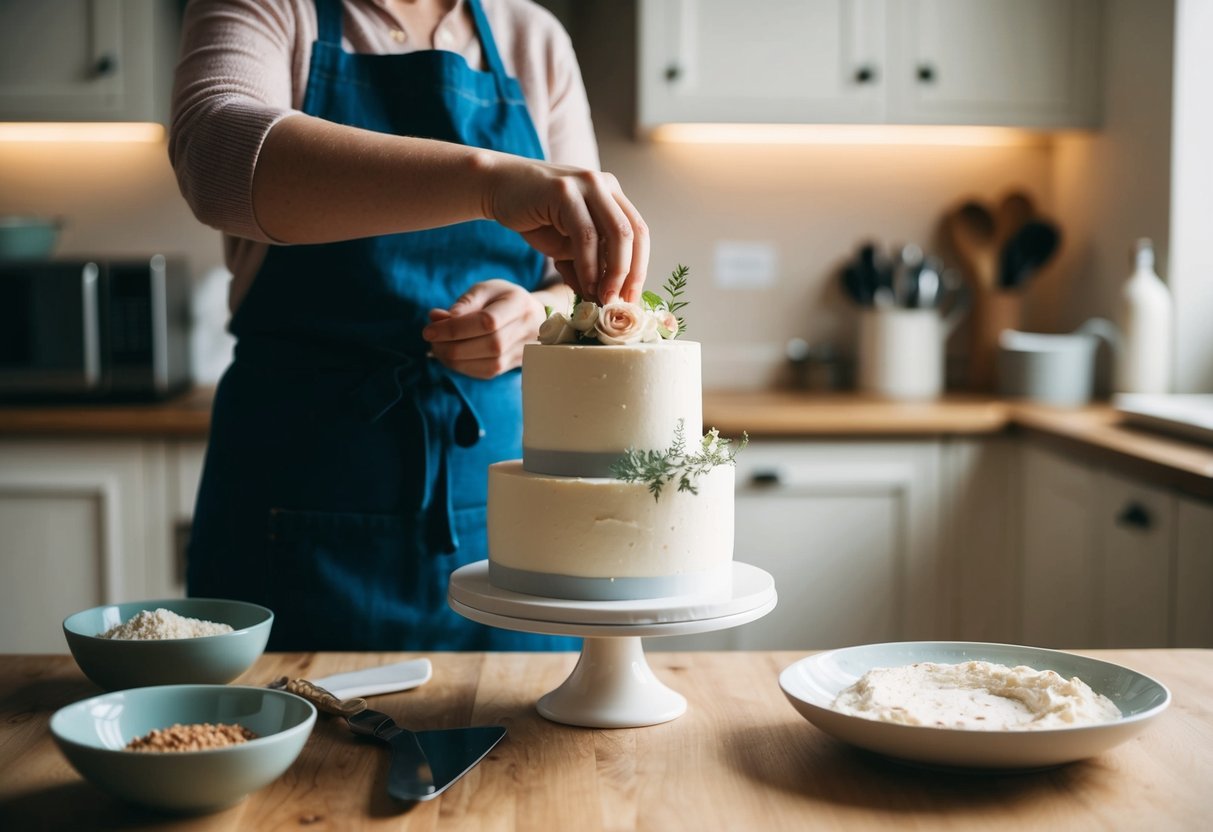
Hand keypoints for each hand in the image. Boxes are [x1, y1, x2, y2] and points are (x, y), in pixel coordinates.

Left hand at [421, 280, 550, 378]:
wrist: (534, 317)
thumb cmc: (504, 299)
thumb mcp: (487, 289)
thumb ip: (466, 302)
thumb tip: (442, 319)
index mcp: (520, 304)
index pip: (487, 321)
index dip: (456, 328)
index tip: (430, 330)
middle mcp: (527, 330)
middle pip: (490, 345)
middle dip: (452, 346)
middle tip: (430, 339)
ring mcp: (524, 351)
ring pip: (488, 364)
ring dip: (455, 359)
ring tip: (438, 347)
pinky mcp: (514, 366)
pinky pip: (487, 372)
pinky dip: (464, 367)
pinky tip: (451, 356)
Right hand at [481, 157, 648, 304]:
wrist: (497, 187)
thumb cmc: (534, 217)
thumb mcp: (567, 246)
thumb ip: (589, 266)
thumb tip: (605, 300)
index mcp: (612, 194)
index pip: (638, 233)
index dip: (639, 268)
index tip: (631, 299)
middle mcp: (604, 184)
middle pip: (633, 233)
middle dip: (630, 273)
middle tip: (620, 304)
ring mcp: (586, 184)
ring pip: (615, 233)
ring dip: (612, 273)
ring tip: (602, 299)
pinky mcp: (564, 191)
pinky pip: (586, 235)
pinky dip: (589, 265)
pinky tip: (586, 285)